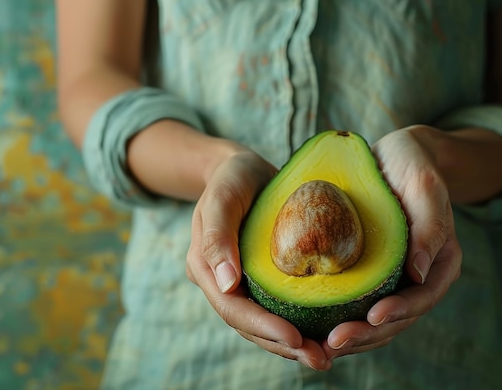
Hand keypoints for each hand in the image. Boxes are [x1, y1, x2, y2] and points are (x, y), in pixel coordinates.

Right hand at [185, 149, 331, 369]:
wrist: (241, 168)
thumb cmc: (232, 177)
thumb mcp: (222, 196)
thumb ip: (217, 236)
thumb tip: (226, 284)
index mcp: (204, 267)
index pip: (232, 307)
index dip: (262, 327)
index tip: (296, 338)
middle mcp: (219, 281)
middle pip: (247, 325)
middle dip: (281, 345)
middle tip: (320, 359)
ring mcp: (238, 282)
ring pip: (261, 323)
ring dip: (290, 344)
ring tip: (324, 356)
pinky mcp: (257, 278)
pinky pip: (274, 307)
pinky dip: (295, 322)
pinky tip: (320, 332)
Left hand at [324, 126, 461, 358]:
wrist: (390, 156)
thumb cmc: (411, 165)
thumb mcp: (424, 187)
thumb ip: (429, 228)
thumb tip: (417, 274)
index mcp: (438, 262)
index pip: (422, 298)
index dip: (398, 312)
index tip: (371, 318)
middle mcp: (415, 276)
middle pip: (395, 318)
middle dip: (366, 335)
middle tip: (332, 342)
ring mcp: (390, 278)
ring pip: (373, 319)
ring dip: (349, 336)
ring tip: (318, 345)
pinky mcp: (366, 273)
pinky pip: (354, 302)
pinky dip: (336, 316)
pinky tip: (311, 324)